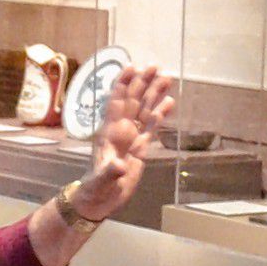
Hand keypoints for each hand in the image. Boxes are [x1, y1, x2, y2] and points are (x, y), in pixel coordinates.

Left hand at [68, 67, 174, 221]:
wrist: (101, 200)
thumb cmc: (97, 188)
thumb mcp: (102, 181)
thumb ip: (111, 172)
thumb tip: (120, 166)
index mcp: (109, 132)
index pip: (117, 102)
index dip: (123, 84)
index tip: (132, 66)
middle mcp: (121, 130)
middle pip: (133, 100)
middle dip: (143, 82)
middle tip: (155, 65)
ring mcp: (132, 137)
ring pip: (144, 110)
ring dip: (154, 94)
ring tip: (166, 78)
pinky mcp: (141, 147)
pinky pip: (152, 127)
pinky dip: (160, 114)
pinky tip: (169, 102)